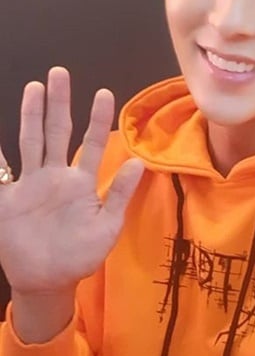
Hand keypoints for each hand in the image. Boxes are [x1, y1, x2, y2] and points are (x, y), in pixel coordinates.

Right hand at [0, 67, 143, 295]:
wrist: (47, 282)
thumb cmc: (80, 256)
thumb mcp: (107, 228)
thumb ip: (119, 195)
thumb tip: (140, 162)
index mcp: (80, 183)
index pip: (92, 144)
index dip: (98, 120)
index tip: (104, 93)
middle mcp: (55, 176)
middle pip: (56, 131)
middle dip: (58, 103)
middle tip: (59, 73)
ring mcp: (31, 184)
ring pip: (31, 141)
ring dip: (32, 114)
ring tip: (34, 87)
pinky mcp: (9, 198)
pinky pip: (1, 173)